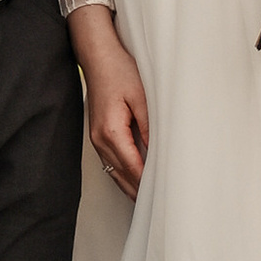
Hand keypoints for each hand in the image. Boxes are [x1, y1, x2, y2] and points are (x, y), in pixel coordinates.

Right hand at [71, 6, 149, 198]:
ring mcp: (96, 139)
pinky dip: (124, 174)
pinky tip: (136, 180)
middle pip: (122, 176)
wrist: (98, 56)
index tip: (164, 194)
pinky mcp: (98, 135)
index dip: (148, 183)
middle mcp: (100, 140)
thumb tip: (158, 153)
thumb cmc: (119, 71)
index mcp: (111, 132)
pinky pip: (111, 162)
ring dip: (131, 185)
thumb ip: (149, 128)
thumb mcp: (142, 97)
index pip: (133, 167)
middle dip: (140, 191)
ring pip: (115, 173)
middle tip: (160, 205)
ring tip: (150, 200)